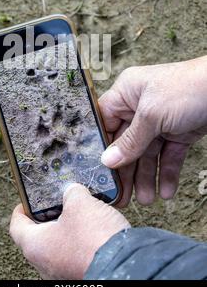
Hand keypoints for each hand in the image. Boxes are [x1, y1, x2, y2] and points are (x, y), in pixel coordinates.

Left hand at [9, 183, 129, 279]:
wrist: (125, 264)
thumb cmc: (94, 240)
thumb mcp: (79, 203)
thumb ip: (71, 192)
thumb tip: (72, 191)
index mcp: (35, 246)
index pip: (17, 225)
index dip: (21, 208)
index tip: (27, 200)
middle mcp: (46, 263)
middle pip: (39, 235)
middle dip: (49, 215)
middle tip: (58, 201)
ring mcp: (64, 271)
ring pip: (59, 244)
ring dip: (68, 227)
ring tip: (80, 210)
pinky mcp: (82, 272)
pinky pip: (76, 252)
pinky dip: (82, 238)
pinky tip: (94, 226)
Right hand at [99, 56, 206, 206]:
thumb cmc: (188, 88)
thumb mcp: (152, 115)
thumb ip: (130, 140)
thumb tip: (108, 160)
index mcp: (127, 92)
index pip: (105, 122)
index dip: (101, 146)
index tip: (99, 171)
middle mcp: (140, 106)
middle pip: (125, 142)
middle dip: (125, 170)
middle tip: (120, 195)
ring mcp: (160, 120)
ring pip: (147, 153)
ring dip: (146, 177)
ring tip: (146, 199)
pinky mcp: (178, 132)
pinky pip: (168, 155)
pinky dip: (166, 172)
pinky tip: (165, 191)